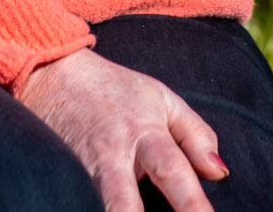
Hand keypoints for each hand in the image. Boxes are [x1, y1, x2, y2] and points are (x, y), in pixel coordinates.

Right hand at [19, 48, 228, 211]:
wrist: (52, 74)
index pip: (174, 173)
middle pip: (125, 204)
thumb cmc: (117, 92)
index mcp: (145, 134)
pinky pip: (74, 201)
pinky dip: (83, 207)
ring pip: (95, 206)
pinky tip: (90, 211)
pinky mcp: (58, 179)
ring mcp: (79, 171)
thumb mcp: (163, 100)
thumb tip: (220, 173)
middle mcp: (111, 156)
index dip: (192, 205)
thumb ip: (196, 136)